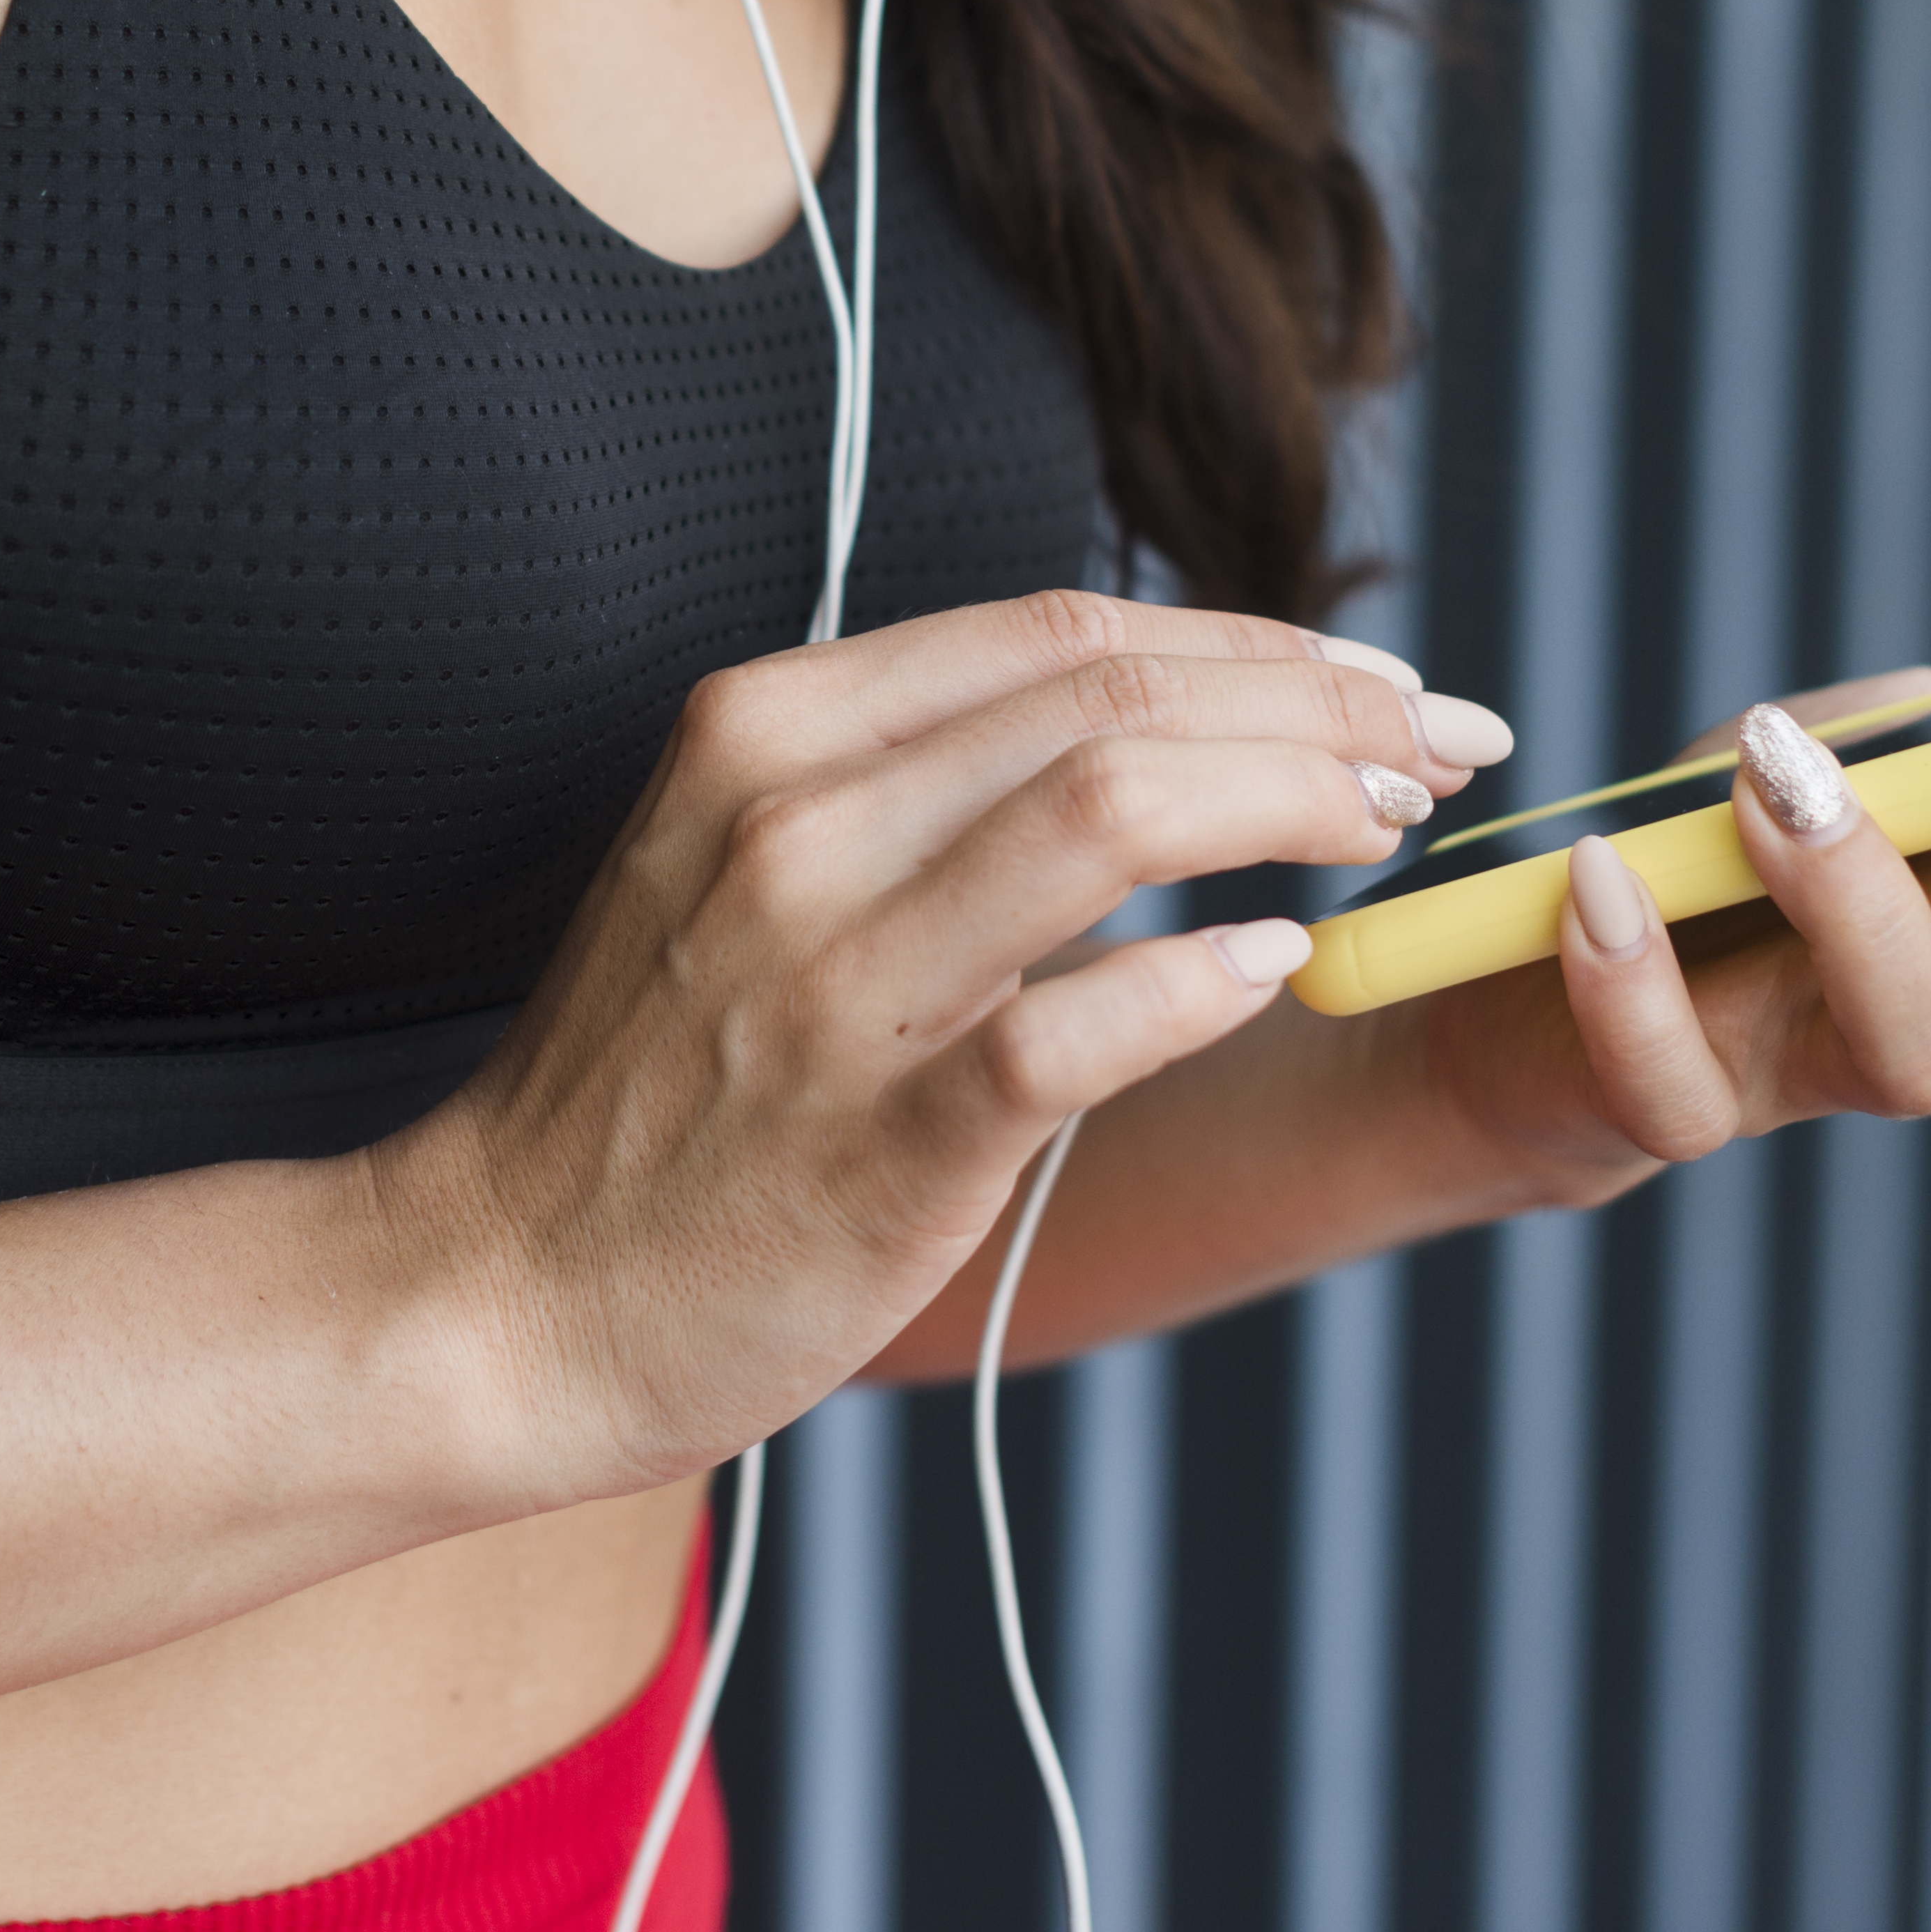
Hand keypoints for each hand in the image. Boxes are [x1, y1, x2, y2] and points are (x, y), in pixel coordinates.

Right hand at [380, 590, 1518, 1495]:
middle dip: (1319, 704)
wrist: (491, 1295)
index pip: (1066, 635)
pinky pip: (1080, 1025)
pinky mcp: (877, 1133)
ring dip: (1297, 799)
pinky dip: (1205, 980)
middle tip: (1438, 745)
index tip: (1373, 682)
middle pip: (1118, 695)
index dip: (1254, 642)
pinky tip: (1284, 966)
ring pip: (1118, 808)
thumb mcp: (746, 870)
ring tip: (1393, 830)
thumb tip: (1144, 740)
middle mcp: (797, 821)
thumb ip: (917, 793)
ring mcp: (832, 974)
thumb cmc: (648, 1095)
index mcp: (770, 735)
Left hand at [1395, 560, 1930, 1201]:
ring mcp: (1836, 1063)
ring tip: (1777, 766)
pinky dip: (1640, 977)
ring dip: (1861, 891)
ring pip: (1927, 1049)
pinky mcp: (1682, 1104)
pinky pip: (1684, 1086)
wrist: (1532, 957)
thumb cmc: (1759, 827)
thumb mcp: (1924, 723)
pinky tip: (1604, 879)